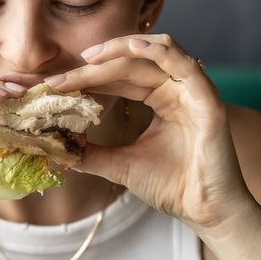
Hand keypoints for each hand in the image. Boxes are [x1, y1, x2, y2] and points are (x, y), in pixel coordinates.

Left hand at [44, 33, 255, 231]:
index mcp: (160, 99)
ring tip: (88, 58)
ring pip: (154, 54)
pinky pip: (182, 63)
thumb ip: (92, 154)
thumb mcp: (121, 165)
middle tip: (59, 78)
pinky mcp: (207, 98)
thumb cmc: (172, 187)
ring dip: (120, 50)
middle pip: (130, 64)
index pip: (118, 78)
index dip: (86, 79)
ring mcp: (192, 91)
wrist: (204, 211)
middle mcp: (176, 89)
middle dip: (92, 68)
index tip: (53, 86)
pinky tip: (130, 48)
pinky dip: (157, 50)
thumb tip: (59, 147)